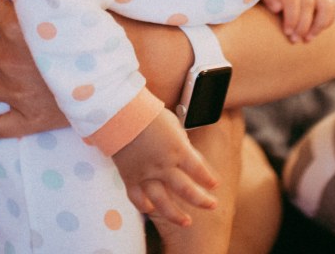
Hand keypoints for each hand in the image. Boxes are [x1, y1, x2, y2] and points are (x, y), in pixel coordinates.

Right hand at [111, 109, 218, 227]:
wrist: (120, 112)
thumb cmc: (149, 113)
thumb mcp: (174, 125)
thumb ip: (182, 144)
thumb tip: (190, 156)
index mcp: (178, 150)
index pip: (199, 170)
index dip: (208, 179)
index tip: (214, 184)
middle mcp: (163, 165)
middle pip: (187, 190)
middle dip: (202, 200)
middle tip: (212, 206)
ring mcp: (146, 174)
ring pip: (162, 202)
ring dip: (176, 215)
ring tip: (186, 222)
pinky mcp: (129, 177)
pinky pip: (137, 198)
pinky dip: (143, 206)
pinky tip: (151, 209)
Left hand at [259, 0, 334, 42]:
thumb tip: (277, 8)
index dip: (291, 17)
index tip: (287, 32)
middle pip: (308, 4)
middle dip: (302, 25)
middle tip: (294, 39)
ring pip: (326, 6)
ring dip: (318, 25)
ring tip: (307, 39)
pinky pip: (332, 7)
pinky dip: (327, 21)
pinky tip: (315, 33)